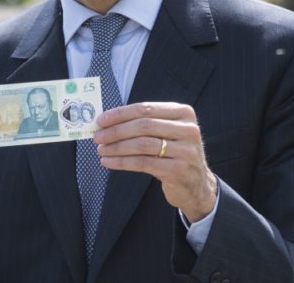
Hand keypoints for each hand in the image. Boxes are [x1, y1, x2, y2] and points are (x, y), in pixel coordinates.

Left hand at [94, 102, 217, 221]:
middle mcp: (188, 129)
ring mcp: (185, 150)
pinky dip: (122, 162)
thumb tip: (107, 122)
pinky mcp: (178, 170)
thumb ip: (144, 124)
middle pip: (143, 125)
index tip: (101, 120)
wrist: (196, 184)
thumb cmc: (174, 154)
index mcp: (183, 113)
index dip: (120, 114)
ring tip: (101, 150)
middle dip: (116, 131)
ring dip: (117, 147)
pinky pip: (143, 163)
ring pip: (142, 144)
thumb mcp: (167, 133)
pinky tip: (109, 162)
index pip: (146, 109)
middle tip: (97, 137)